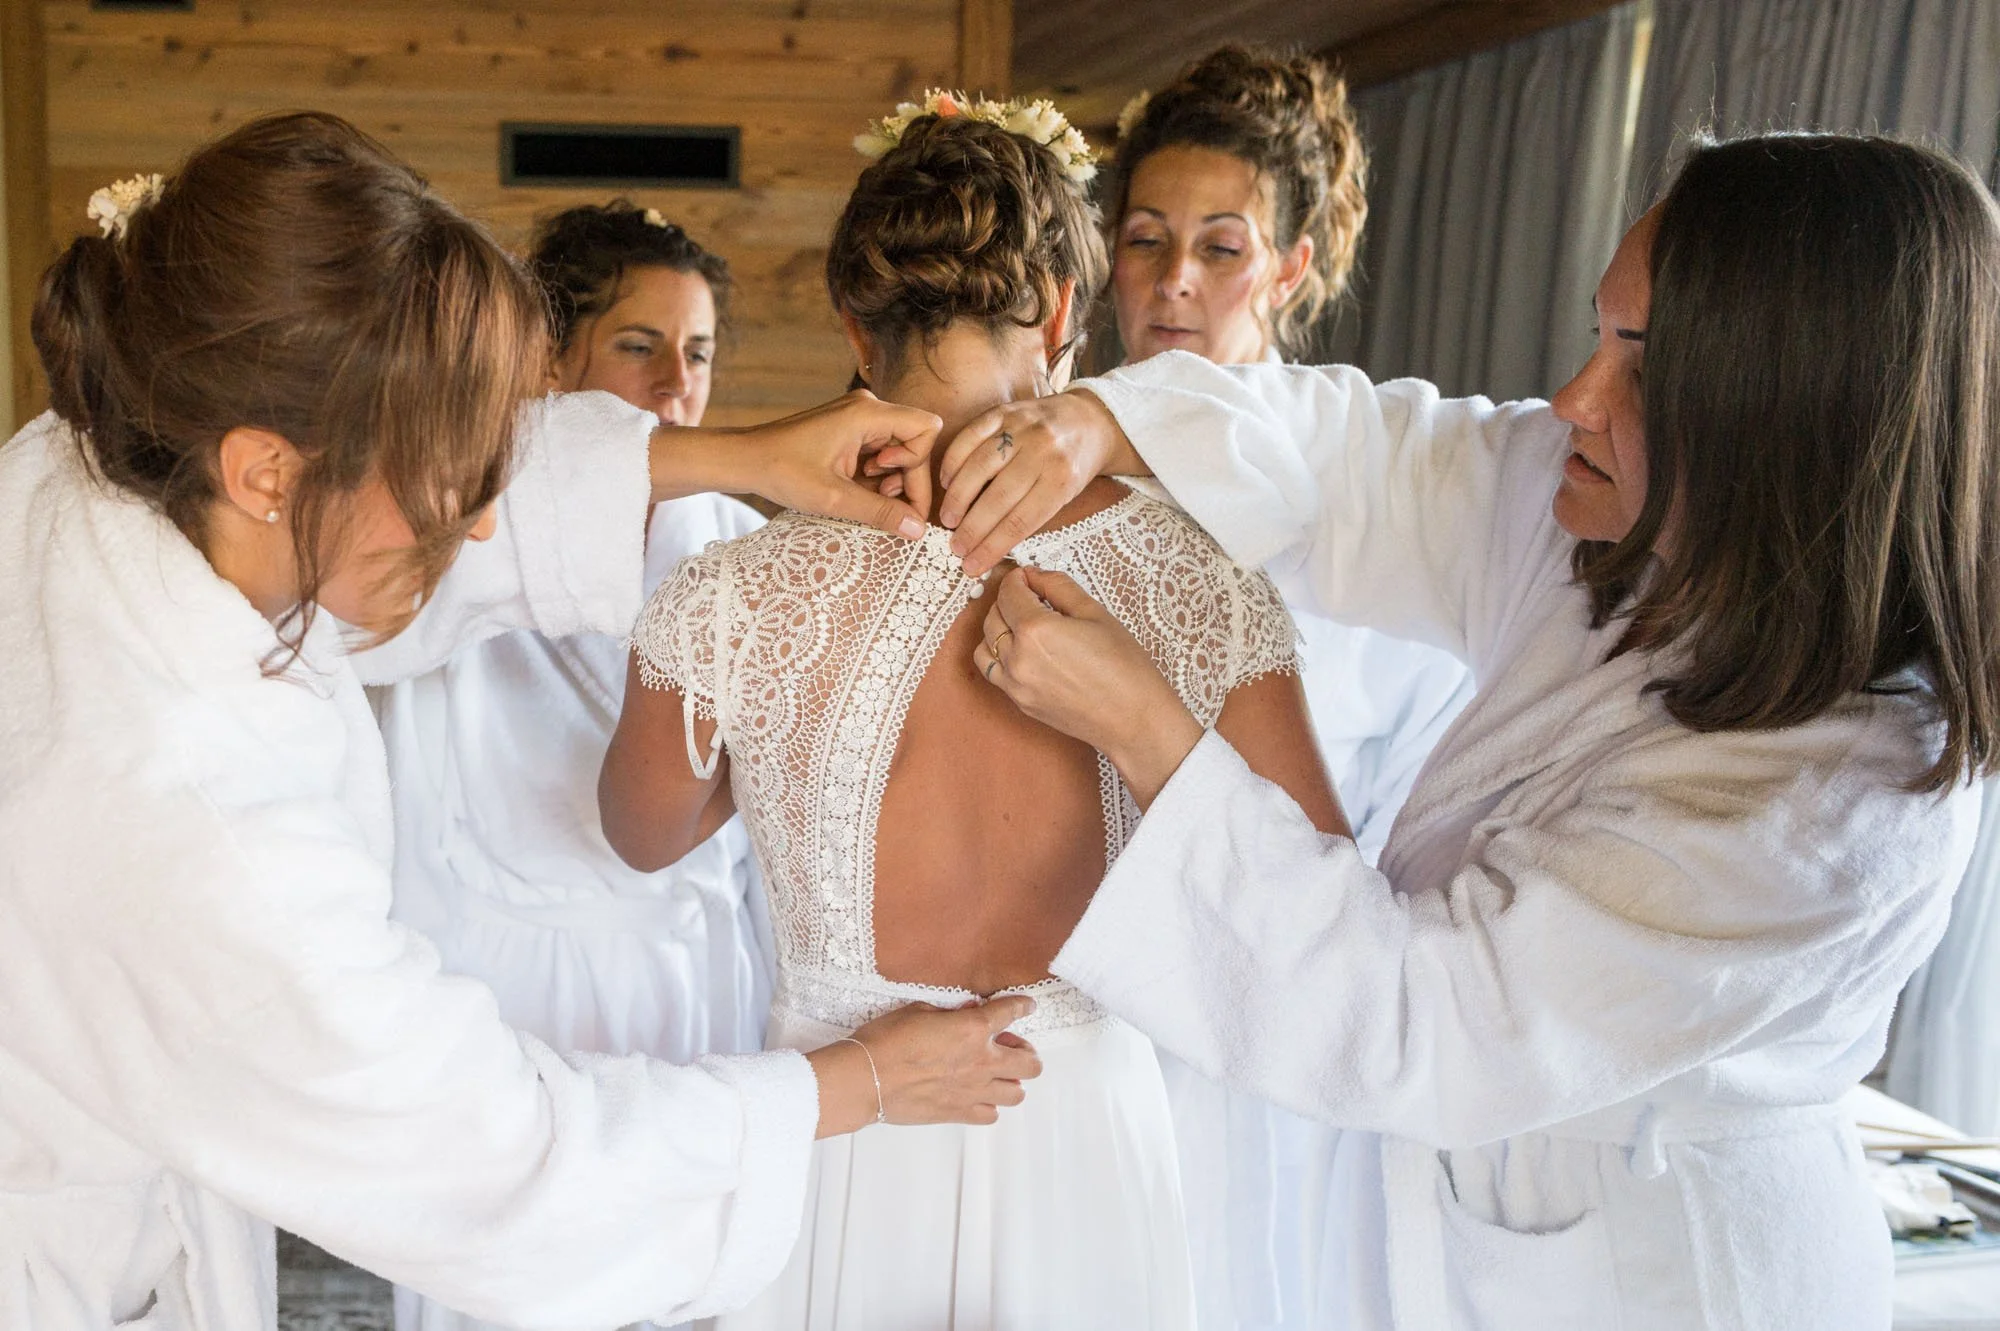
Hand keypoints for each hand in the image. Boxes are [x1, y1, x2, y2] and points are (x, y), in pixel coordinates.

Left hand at [651, 390, 942, 537]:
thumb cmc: (781, 472)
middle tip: (887, 508)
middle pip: (913, 442)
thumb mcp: (834, 498)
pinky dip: (872, 476)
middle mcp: (866, 408)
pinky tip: (852, 491)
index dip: (920, 467)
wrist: (743, 460)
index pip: (925, 429)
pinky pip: (877, 451)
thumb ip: (881, 512)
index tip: (897, 494)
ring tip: (862, 498)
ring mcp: (856, 418)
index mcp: (867, 413)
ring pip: (896, 450)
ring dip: (888, 481)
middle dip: (906, 480)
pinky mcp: (846, 430)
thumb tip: (918, 530)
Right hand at [806, 996, 1042, 1136]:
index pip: (1011, 1012)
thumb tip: (964, 1014)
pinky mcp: (958, 1113)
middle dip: (1026, 1052)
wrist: (866, 1078)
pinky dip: (989, 1106)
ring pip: (1017, 1093)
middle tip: (1008, 1047)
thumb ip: (948, 1013)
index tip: (1027, 1006)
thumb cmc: (886, 1040)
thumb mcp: (917, 1011)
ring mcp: (973, 1092)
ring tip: (995, 1074)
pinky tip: (976, 1096)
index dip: (1023, 1006)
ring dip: (1011, 1081)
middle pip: (1031, 1064)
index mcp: (972, 1029)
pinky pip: (991, 1115)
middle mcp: (981, 1062)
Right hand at [937, 389, 1143, 575]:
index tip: (972, 565)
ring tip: (948, 520)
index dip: (992, 547)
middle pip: (999, 497)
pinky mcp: (1004, 411)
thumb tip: (988, 545)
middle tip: (955, 548)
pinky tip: (945, 482)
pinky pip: (970, 436)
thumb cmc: (1075, 465)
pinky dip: (954, 461)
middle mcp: (1042, 451)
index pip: (1020, 522)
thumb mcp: (1068, 494)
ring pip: (979, 466)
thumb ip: (1032, 513)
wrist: (1091, 420)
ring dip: (958, 497)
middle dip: (973, 529)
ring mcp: (1021, 428)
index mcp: (1062, 479)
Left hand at [973, 567, 1202, 807]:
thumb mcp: (1095, 613)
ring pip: (985, 646)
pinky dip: (999, 656)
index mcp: (1036, 630)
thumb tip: (1035, 575)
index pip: (1009, 593)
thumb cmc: (1124, 667)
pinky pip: (994, 673)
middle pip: (993, 617)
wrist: (1133, 718)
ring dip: (997, 629)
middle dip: (1007, 600)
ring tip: (1022, 624)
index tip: (1027, 576)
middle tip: (1029, 595)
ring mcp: (1015, 685)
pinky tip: (1022, 651)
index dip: (1016, 578)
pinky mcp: (1020, 703)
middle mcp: (1018, 658)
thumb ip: (1059, 587)